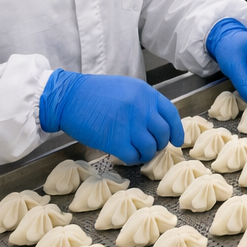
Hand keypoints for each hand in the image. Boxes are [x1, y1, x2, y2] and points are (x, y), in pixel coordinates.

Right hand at [39, 69, 183, 164]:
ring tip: (139, 152)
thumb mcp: (127, 88)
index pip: (171, 114)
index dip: (177, 130)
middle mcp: (141, 109)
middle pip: (162, 133)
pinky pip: (133, 156)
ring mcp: (129, 125)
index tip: (177, 140)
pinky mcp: (114, 141)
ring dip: (147, 153)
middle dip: (160, 143)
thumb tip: (157, 121)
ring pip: (150, 148)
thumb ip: (145, 102)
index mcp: (146, 94)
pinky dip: (133, 159)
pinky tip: (127, 155)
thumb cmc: (96, 92)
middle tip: (152, 147)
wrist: (69, 98)